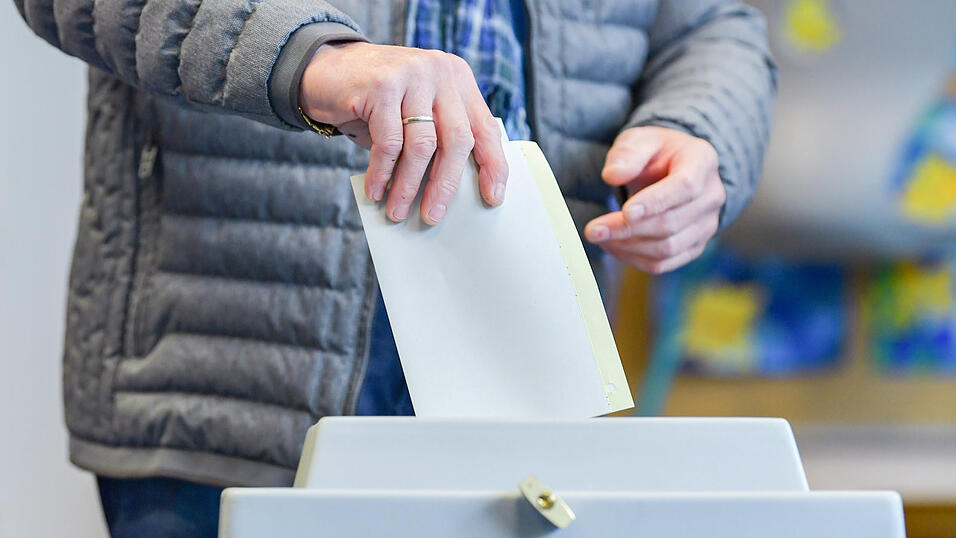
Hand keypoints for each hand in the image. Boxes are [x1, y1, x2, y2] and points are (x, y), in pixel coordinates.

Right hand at [299, 41, 507, 224]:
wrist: (324, 69)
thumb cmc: (375, 102)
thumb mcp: (416, 111)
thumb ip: (438, 135)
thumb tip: (450, 191)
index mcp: (457, 78)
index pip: (484, 127)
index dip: (492, 164)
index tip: (493, 196)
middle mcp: (440, 71)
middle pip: (457, 139)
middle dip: (446, 184)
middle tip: (434, 215)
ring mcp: (412, 74)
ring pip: (422, 145)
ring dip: (409, 185)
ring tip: (398, 211)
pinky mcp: (382, 85)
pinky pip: (389, 143)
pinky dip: (382, 173)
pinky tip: (376, 191)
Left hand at [584, 126, 724, 273]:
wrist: (671, 168)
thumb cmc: (654, 153)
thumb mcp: (639, 140)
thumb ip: (627, 154)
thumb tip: (612, 175)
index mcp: (702, 161)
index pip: (685, 187)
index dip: (656, 202)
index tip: (625, 212)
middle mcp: (711, 195)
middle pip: (671, 223)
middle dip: (628, 229)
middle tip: (593, 229)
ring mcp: (706, 224)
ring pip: (667, 248)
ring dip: (628, 246)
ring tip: (599, 236)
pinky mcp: (694, 246)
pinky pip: (665, 263)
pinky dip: (634, 258)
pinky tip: (613, 245)